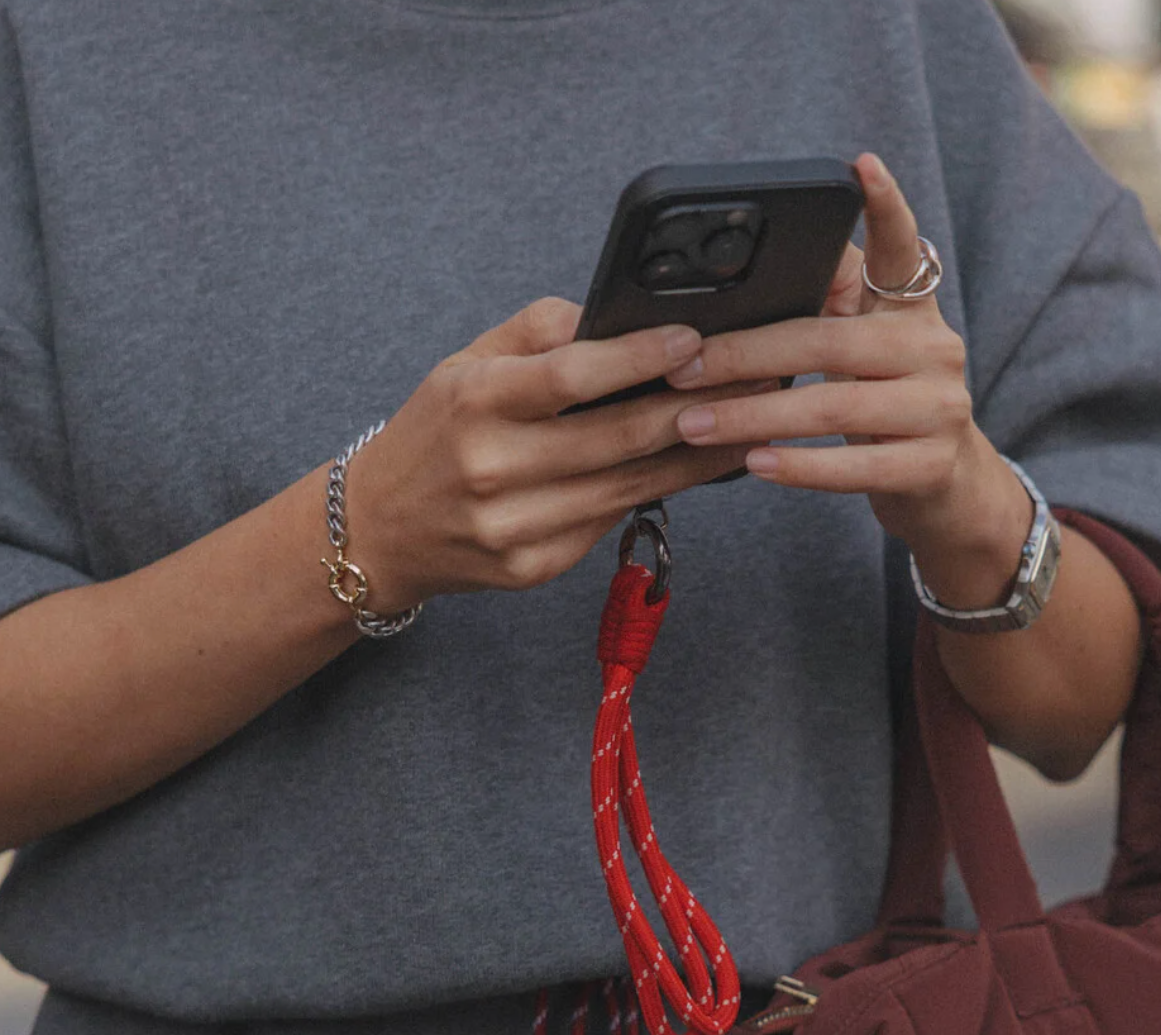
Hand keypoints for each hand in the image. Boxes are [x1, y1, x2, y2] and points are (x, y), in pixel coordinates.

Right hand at [343, 299, 757, 610]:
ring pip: (626, 487)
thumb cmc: (438, 433)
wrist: (380, 530)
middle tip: (752, 384)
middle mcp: (492, 469)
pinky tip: (694, 468)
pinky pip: (608, 521)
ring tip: (745, 425)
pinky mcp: (532, 567)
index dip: (638, 359)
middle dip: (692, 410)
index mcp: (474, 402)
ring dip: (694, 458)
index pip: (569, 377)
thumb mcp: (465, 365)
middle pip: (614, 439)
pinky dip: (655, 492)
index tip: (694, 340)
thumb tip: (616, 314)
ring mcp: (514, 526)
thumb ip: (537, 332)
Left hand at [667, 151, 1032, 609]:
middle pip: (829, 340)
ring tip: (694, 424)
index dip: (886, 207)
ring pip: (833, 406)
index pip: (903, 248)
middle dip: (745, 354)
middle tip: (681, 367)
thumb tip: (749, 276)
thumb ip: (828, 308)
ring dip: (753, 416)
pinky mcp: (930, 466)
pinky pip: (853, 466)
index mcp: (913, 310)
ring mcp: (938, 409)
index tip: (860, 166)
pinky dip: (799, 466)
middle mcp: (935, 349)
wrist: (945, 491)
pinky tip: (755, 463)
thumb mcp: (864, 351)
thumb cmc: (884, 409)